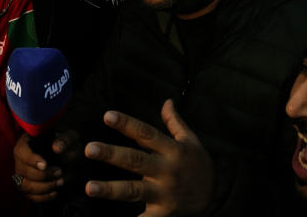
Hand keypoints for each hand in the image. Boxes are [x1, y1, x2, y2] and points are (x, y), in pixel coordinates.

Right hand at [13, 130, 81, 202]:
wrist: (71, 155)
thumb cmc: (68, 144)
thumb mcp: (70, 137)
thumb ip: (65, 140)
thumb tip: (57, 148)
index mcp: (26, 142)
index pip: (20, 152)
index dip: (31, 160)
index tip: (45, 165)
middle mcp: (21, 159)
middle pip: (22, 171)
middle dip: (41, 175)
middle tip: (59, 172)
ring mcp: (22, 174)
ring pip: (24, 186)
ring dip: (42, 187)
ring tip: (60, 182)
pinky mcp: (28, 186)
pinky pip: (30, 196)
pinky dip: (42, 197)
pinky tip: (55, 192)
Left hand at [84, 100, 212, 216]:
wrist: (217, 196)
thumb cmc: (198, 165)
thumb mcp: (191, 141)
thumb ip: (175, 122)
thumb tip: (166, 101)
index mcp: (173, 150)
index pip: (146, 133)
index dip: (127, 124)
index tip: (107, 115)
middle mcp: (167, 170)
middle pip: (136, 160)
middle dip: (112, 155)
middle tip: (89, 149)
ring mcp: (164, 193)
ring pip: (134, 190)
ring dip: (111, 189)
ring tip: (89, 187)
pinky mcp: (163, 213)